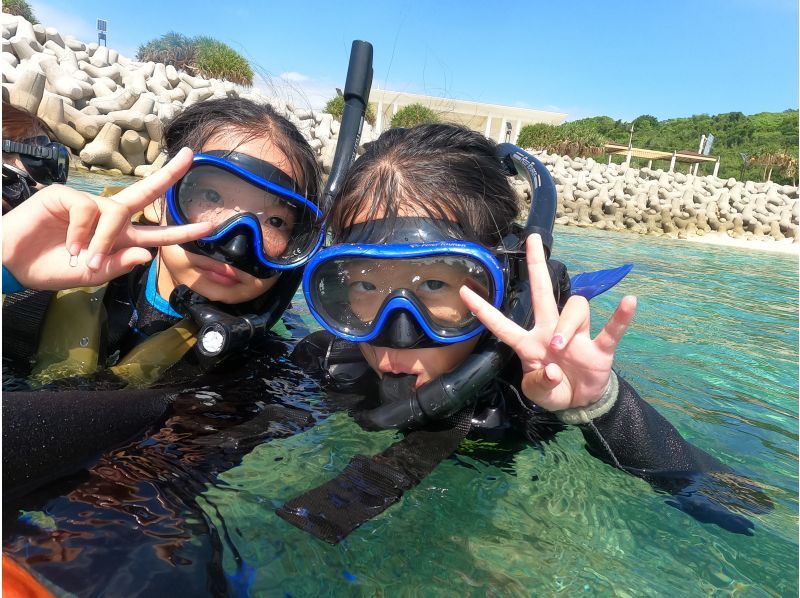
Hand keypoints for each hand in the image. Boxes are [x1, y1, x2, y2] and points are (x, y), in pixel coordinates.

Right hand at [2, 148, 211, 290]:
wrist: (15, 264)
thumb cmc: (52, 268)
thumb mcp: (92, 274)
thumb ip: (119, 265)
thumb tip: (149, 255)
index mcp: (121, 238)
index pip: (158, 233)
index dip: (183, 231)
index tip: (209, 227)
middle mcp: (109, 217)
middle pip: (146, 193)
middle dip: (169, 174)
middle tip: (190, 157)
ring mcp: (89, 204)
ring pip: (114, 213)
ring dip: (102, 240)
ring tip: (82, 258)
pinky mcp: (66, 196)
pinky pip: (87, 210)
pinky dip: (80, 231)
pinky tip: (67, 243)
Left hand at [460, 233, 636, 411]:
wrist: (581, 403)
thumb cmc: (553, 390)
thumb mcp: (537, 394)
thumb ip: (539, 384)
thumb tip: (552, 370)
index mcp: (528, 344)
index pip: (502, 324)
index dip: (482, 310)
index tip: (462, 291)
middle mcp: (550, 331)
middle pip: (541, 292)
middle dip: (536, 265)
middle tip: (531, 239)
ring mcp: (576, 336)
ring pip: (573, 309)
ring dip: (567, 325)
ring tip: (561, 346)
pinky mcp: (599, 348)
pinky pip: (612, 329)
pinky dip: (620, 317)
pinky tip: (629, 302)